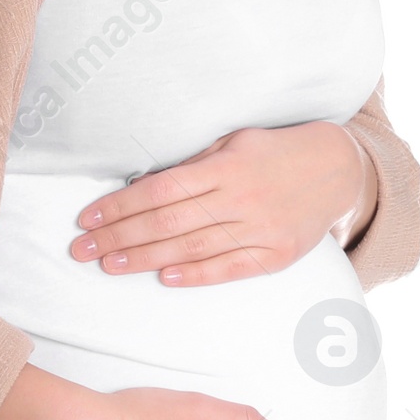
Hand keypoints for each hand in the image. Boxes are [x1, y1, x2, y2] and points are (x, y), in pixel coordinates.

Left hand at [69, 121, 376, 285]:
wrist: (336, 169)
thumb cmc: (273, 152)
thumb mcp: (234, 142)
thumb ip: (193, 164)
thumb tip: (143, 184)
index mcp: (226, 166)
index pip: (160, 189)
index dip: (120, 205)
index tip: (88, 219)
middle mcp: (240, 199)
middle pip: (168, 222)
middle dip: (120, 237)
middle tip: (82, 250)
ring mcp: (260, 230)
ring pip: (192, 248)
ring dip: (145, 259)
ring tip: (110, 265)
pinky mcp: (276, 255)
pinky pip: (229, 268)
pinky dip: (195, 275)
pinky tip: (163, 277)